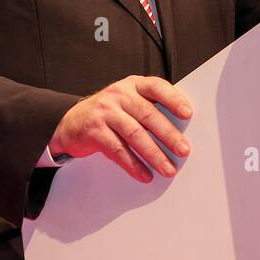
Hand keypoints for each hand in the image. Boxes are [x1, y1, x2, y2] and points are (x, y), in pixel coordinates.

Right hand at [48, 75, 192, 181]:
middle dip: (168, 135)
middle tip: (183, 150)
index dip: (173, 99)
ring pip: (135, 134)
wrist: (70, 122)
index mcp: (132, 84)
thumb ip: (149, 107)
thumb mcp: (127, 101)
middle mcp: (119, 95)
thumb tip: (180, 130)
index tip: (188, 114)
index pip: (156, 86)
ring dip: (154, 154)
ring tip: (167, 169)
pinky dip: (133, 165)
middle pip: (148, 114)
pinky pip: (118, 150)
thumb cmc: (108, 113)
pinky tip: (144, 175)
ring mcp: (105, 112)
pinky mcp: (94, 131)